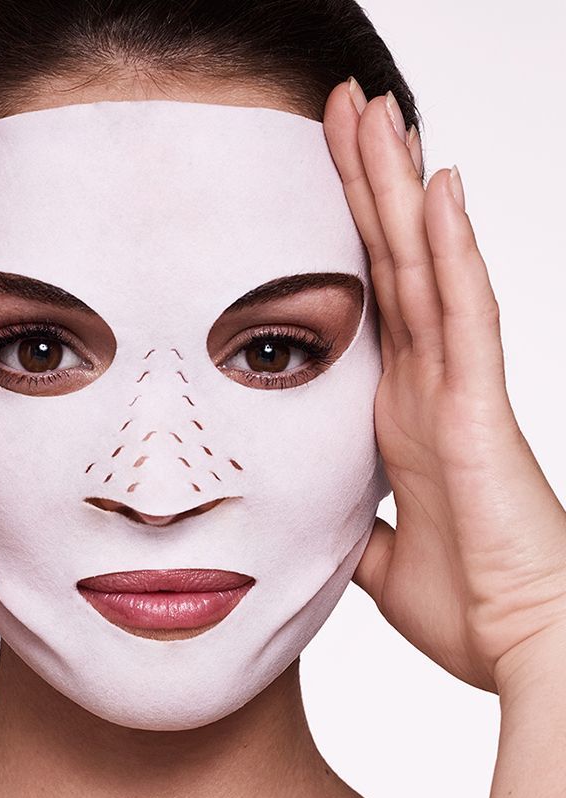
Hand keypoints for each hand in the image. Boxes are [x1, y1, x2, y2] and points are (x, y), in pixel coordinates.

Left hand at [323, 79, 565, 693]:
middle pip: (391, 260)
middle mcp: (426, 381)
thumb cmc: (467, 600)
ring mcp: (457, 385)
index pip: (364, 297)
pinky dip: (453, 249)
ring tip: (380, 114)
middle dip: (367, 183)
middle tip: (342, 108)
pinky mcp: (480, 406)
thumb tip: (316, 510)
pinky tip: (440, 189)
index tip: (317, 173)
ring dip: (402, 190)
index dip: (344, 234)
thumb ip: (350, 517)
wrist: (523, 647)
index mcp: (395, 407)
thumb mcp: (377, 549)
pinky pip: (466, 313)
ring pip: (425, 266)